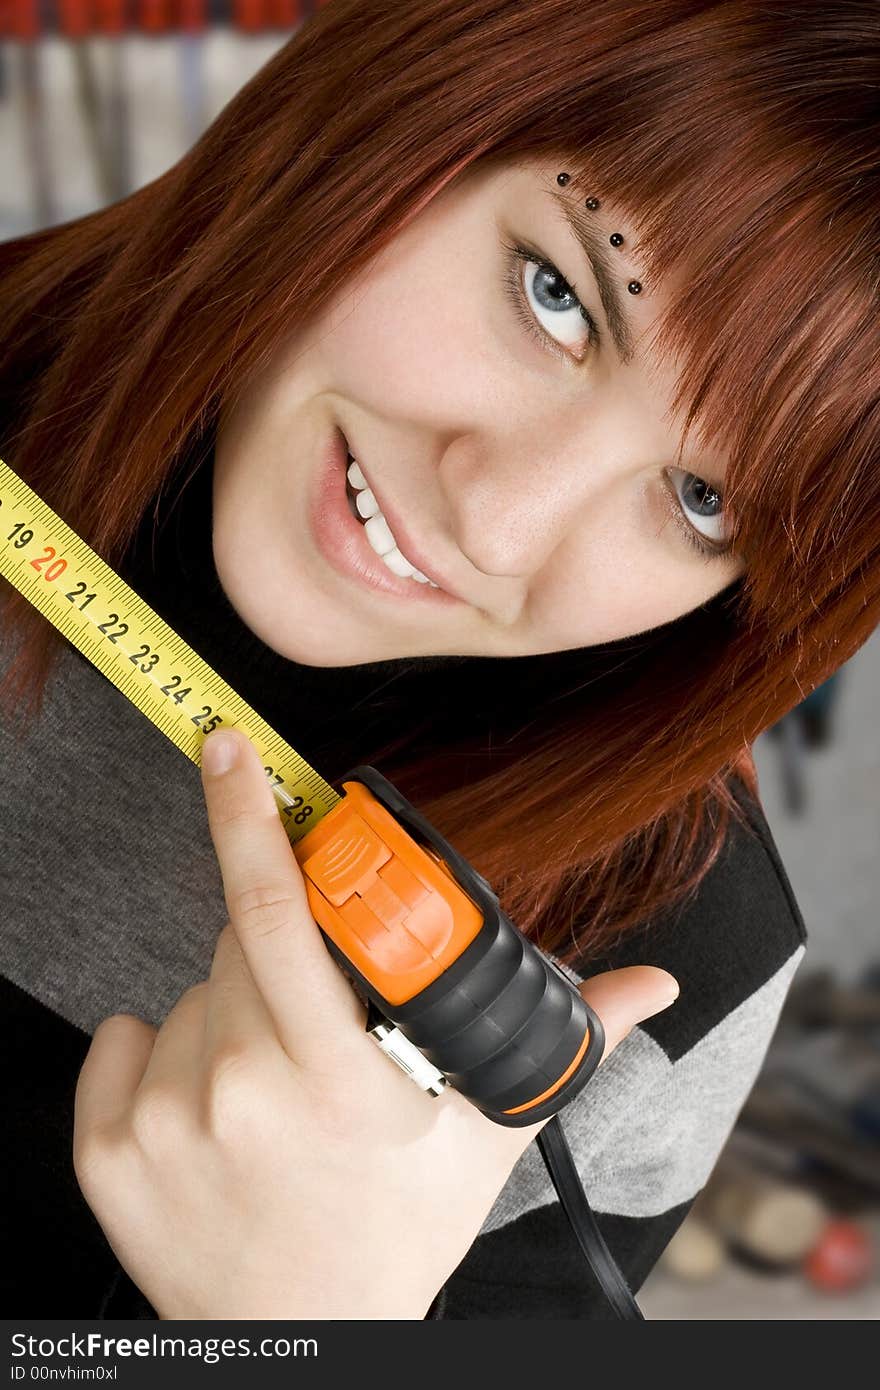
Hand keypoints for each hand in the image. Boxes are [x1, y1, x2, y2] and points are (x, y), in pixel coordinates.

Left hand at [73, 727, 678, 1320]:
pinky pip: (126, 1038)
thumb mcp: (487, 1139)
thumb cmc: (394, 1235)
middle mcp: (242, 1093)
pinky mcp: (109, 1150)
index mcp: (338, 1077)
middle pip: (237, 936)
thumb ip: (569, 1045)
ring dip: (235, 1008)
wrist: (303, 1341)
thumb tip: (653, 988)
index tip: (230, 748)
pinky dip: (166, 1051)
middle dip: (284, 949)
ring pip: (192, 989)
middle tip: (323, 1019)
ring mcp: (166, 1123)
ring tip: (279, 1083)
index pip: (277, 908)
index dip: (249, 812)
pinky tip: (215, 1104)